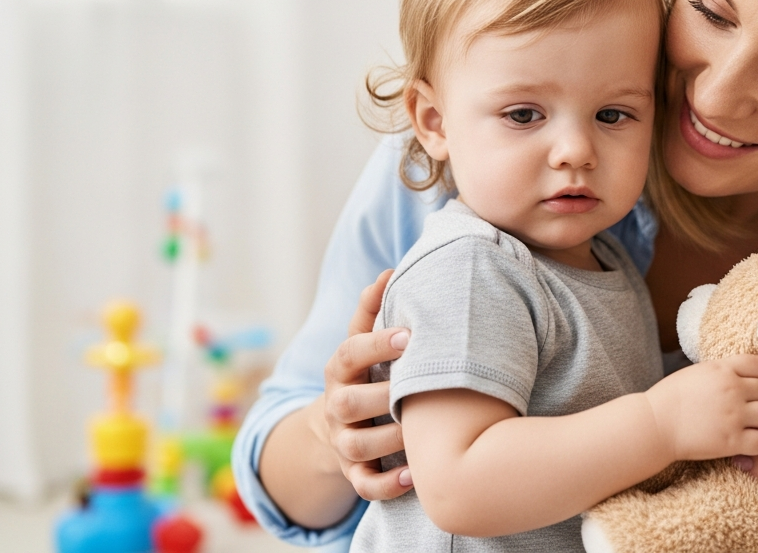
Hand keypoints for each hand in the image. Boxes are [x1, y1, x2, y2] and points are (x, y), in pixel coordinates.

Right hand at [316, 269, 415, 500]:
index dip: (375, 344)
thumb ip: (372, 310)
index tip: (408, 336)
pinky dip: (388, 485)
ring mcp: (342, 441)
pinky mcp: (352, 472)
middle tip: (420, 388)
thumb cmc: (365, 372)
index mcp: (340, 369)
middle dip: (382, 397)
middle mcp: (336, 405)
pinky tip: (416, 476)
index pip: (348, 353)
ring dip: (389, 441)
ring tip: (421, 434)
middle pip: (349, 403)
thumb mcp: (362, 341)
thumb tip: (388, 271)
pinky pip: (364, 486)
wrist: (338, 423)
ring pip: (357, 446)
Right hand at [644, 354, 757, 460]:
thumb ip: (722, 371)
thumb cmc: (670, 398)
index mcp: (723, 370)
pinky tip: (743, 442)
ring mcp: (733, 416)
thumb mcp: (697, 372)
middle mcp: (732, 390)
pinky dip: (757, 443)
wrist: (654, 425)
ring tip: (747, 426)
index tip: (751, 387)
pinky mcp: (731, 441)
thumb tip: (742, 374)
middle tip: (745, 410)